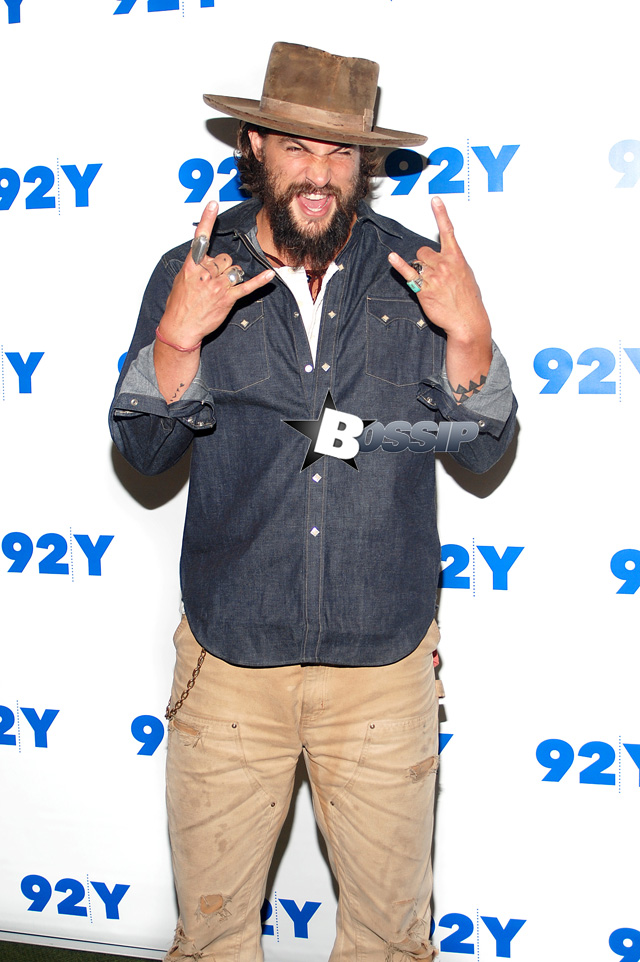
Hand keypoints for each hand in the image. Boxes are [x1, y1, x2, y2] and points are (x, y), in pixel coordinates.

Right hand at [159, 201, 273, 348]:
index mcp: (191, 267)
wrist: (181, 327)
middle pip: (224, 258)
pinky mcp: (228, 299)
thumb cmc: (179, 304)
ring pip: (234, 269)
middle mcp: (206, 274)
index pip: (200, 239)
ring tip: (220, 287)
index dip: (207, 220)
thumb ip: (196, 266)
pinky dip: (260, 281)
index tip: (213, 204)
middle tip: (211, 280)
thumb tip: (208, 259)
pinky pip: (247, 287)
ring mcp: (218, 287)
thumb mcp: (181, 280)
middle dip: (221, 266)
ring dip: (231, 275)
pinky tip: (270, 275)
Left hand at [388, 196, 490, 347]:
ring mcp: (432, 275)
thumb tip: (447, 260)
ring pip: (417, 262)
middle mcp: (444, 263)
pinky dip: (399, 264)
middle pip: (424, 250)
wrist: (467, 320)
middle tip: (434, 275)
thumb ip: (455, 264)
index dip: (441, 213)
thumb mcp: (467, 276)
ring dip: (419, 270)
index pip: (448, 231)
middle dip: (425, 260)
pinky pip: (408, 272)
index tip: (435, 200)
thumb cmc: (468, 301)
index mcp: (456, 258)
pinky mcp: (423, 288)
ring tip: (431, 285)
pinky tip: (392, 257)